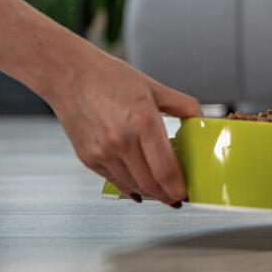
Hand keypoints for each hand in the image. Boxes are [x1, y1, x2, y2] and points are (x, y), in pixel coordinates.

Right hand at [43, 51, 202, 206]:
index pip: (166, 169)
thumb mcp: (153, 87)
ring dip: (150, 193)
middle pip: (151, 183)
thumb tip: (202, 118)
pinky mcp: (88, 158)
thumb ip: (183, 105)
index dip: (179, 187)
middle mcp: (121, 141)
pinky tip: (140, 185)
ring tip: (162, 191)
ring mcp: (102, 152)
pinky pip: (115, 181)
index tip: (186, 192)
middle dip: (167, 195)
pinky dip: (130, 186)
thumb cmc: (109, 77)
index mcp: (143, 122)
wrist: (70, 75)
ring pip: (133, 186)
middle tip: (178, 196)